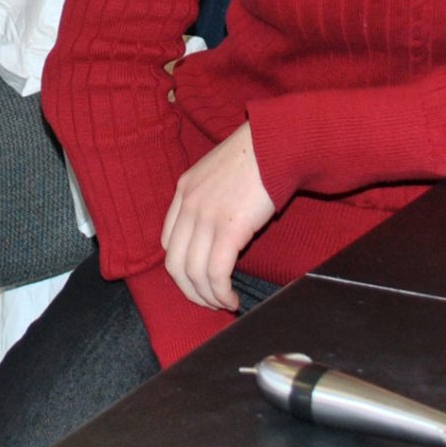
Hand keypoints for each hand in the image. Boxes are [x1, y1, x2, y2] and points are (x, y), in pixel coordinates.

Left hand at [161, 124, 275, 311]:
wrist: (277, 142)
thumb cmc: (259, 154)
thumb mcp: (221, 171)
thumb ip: (212, 196)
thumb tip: (223, 226)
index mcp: (184, 190)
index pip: (168, 241)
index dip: (181, 267)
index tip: (199, 279)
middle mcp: (188, 205)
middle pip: (174, 263)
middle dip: (190, 290)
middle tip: (209, 301)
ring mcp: (205, 217)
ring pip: (193, 273)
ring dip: (207, 297)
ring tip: (224, 304)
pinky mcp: (228, 230)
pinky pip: (215, 273)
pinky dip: (220, 293)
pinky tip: (232, 299)